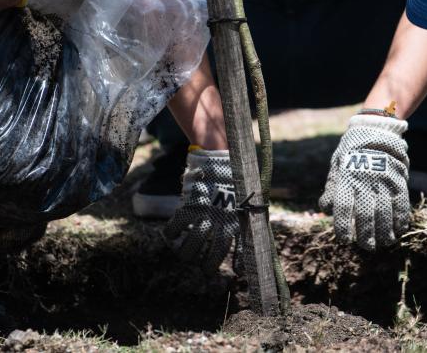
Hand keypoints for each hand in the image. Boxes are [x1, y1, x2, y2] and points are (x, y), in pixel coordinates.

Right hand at [163, 149, 238, 272]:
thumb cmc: (235, 175)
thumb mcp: (248, 194)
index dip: (240, 264)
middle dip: (208, 266)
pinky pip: (176, 227)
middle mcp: (224, 221)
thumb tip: (255, 220)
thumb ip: (249, 212)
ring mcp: (206, 214)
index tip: (237, 273)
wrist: (220, 152)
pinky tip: (171, 236)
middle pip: (215, 254)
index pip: (243, 250)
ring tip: (185, 256)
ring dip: (187, 254)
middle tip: (205, 270)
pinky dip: (171, 235)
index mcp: (240, 220)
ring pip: (193, 246)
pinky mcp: (190, 205)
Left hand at [320, 113, 410, 249]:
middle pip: (367, 215)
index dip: (344, 226)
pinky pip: (401, 203)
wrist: (376, 130)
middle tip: (367, 247)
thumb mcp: (337, 165)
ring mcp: (384, 181)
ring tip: (384, 243)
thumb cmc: (352, 151)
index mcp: (347, 178)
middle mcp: (366, 181)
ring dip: (385, 231)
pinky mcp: (398, 180)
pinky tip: (399, 230)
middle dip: (366, 234)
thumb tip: (325, 208)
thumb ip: (332, 187)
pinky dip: (401, 219)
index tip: (345, 240)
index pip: (344, 208)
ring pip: (386, 212)